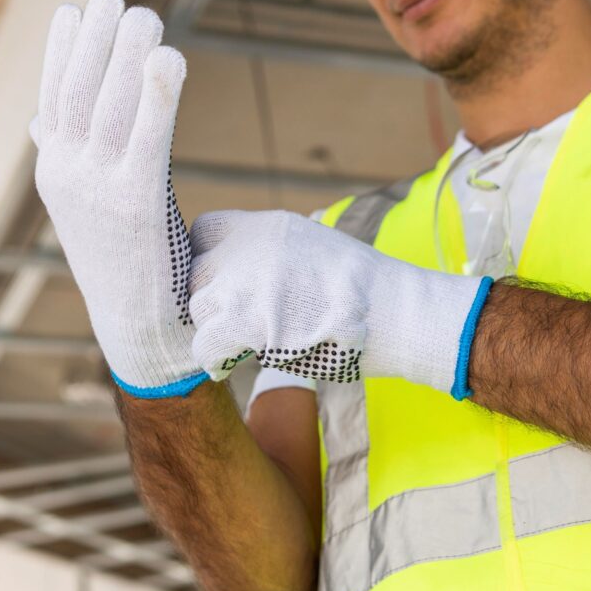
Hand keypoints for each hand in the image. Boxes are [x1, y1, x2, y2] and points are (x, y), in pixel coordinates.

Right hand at [30, 0, 210, 397]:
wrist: (140, 328)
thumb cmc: (124, 259)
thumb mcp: (84, 204)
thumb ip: (67, 156)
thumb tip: (42, 116)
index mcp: (55, 172)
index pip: (53, 97)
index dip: (64, 50)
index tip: (75, 9)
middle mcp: (67, 175)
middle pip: (80, 92)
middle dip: (95, 40)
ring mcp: (99, 190)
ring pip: (110, 106)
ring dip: (125, 53)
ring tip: (143, 14)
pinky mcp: (138, 205)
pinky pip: (148, 138)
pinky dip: (157, 94)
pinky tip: (168, 57)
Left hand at [187, 210, 492, 397]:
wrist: (395, 314)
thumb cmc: (365, 295)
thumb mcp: (316, 250)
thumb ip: (273, 256)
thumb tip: (249, 279)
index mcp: (266, 226)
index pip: (204, 231)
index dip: (206, 260)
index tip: (221, 284)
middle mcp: (248, 247)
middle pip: (195, 273)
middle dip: (209, 300)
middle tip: (233, 324)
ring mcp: (244, 282)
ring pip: (198, 310)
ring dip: (215, 331)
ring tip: (242, 345)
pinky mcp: (246, 321)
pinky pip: (204, 345)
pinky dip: (215, 360)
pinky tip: (232, 364)